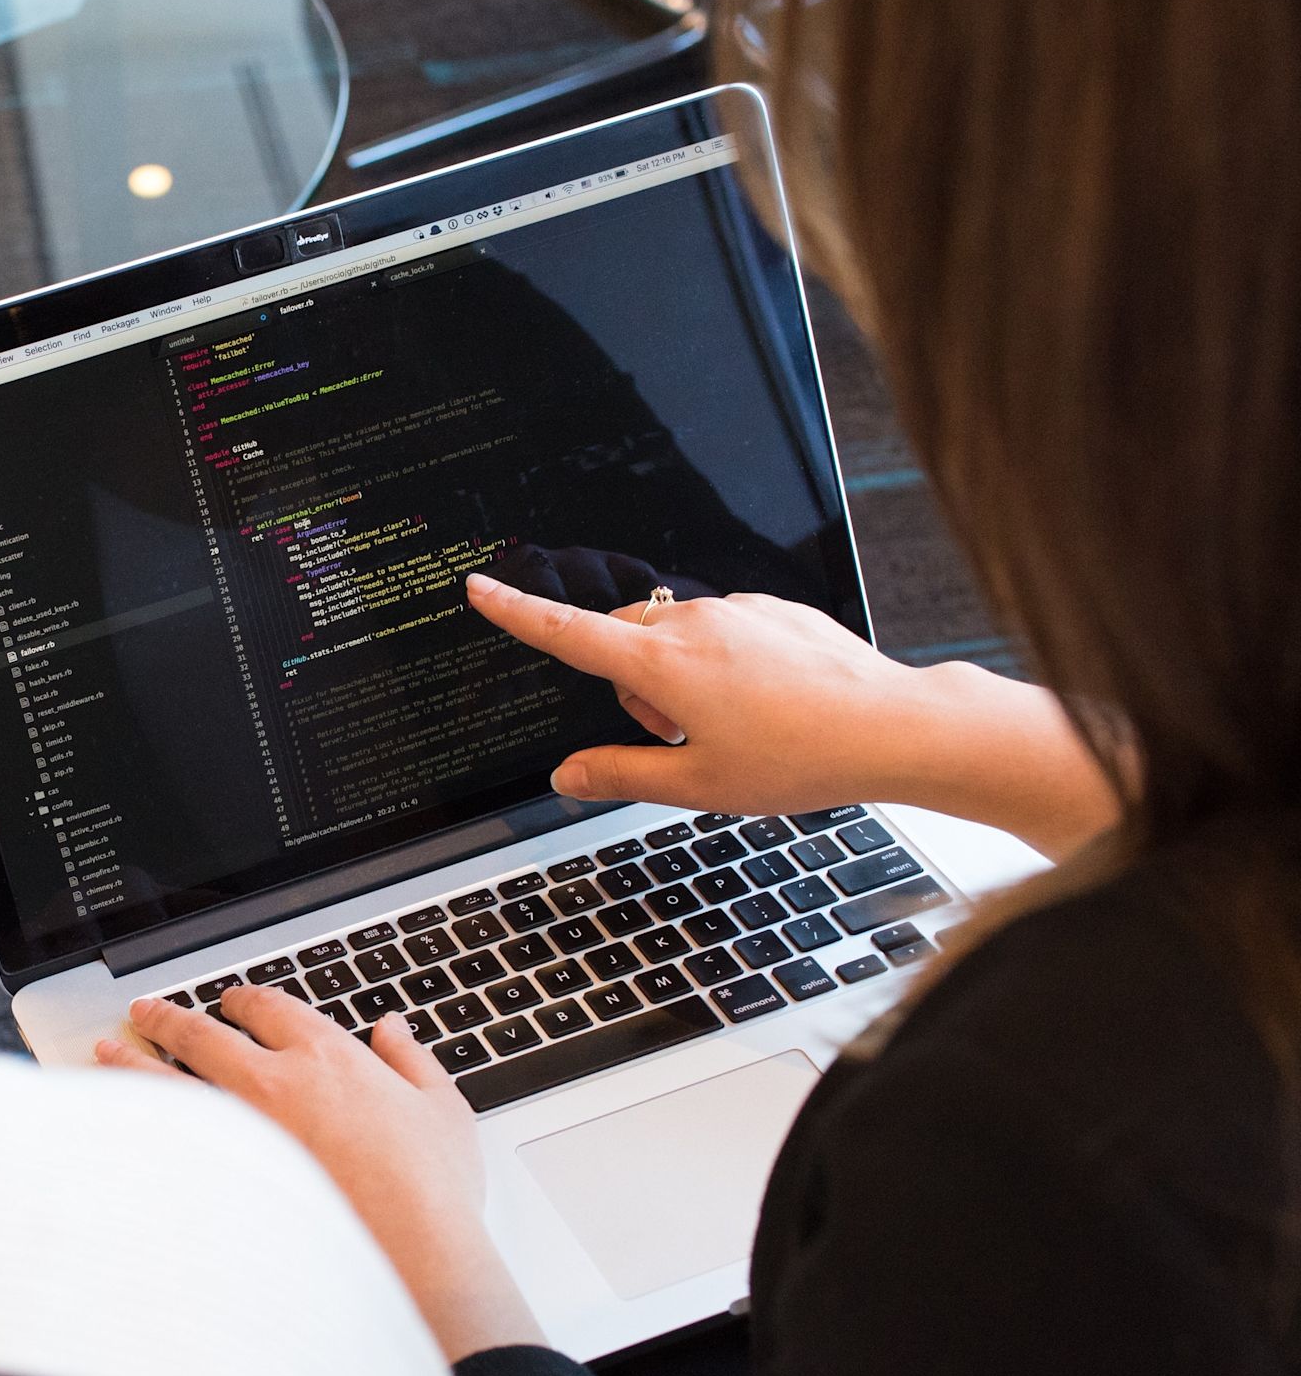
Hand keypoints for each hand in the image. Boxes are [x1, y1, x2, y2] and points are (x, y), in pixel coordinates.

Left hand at [96, 986, 543, 1360]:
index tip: (231, 1001)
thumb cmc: (430, 1191)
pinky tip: (120, 1125)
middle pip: (202, 1033)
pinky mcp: (221, 1180)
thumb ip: (412, 1060)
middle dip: (168, 1017)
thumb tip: (392, 1030)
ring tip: (108, 1053)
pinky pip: (167, 1142)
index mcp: (326, 1056)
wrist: (410, 1257)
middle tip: (146, 1011)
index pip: (270, 1008)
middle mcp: (272, 1083)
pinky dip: (138, 1127)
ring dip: (133, 1062)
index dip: (244, 999)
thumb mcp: (442, 1110)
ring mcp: (239, 1133)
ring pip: (167, 1082)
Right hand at [465, 574, 1120, 857]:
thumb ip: (620, 775)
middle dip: (630, 685)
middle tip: (677, 739)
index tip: (481, 589)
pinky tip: (768, 704)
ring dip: (678, 677)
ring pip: (673, 636)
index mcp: (662, 665)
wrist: (893, 727)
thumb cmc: (800, 758)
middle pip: (623, 640)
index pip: (568, 634)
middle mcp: (694, 623)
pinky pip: (722, 629)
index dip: (516, 614)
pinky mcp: (773, 610)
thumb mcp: (697, 786)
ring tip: (734, 727)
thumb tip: (567, 776)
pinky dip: (723, 664)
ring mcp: (737, 611)